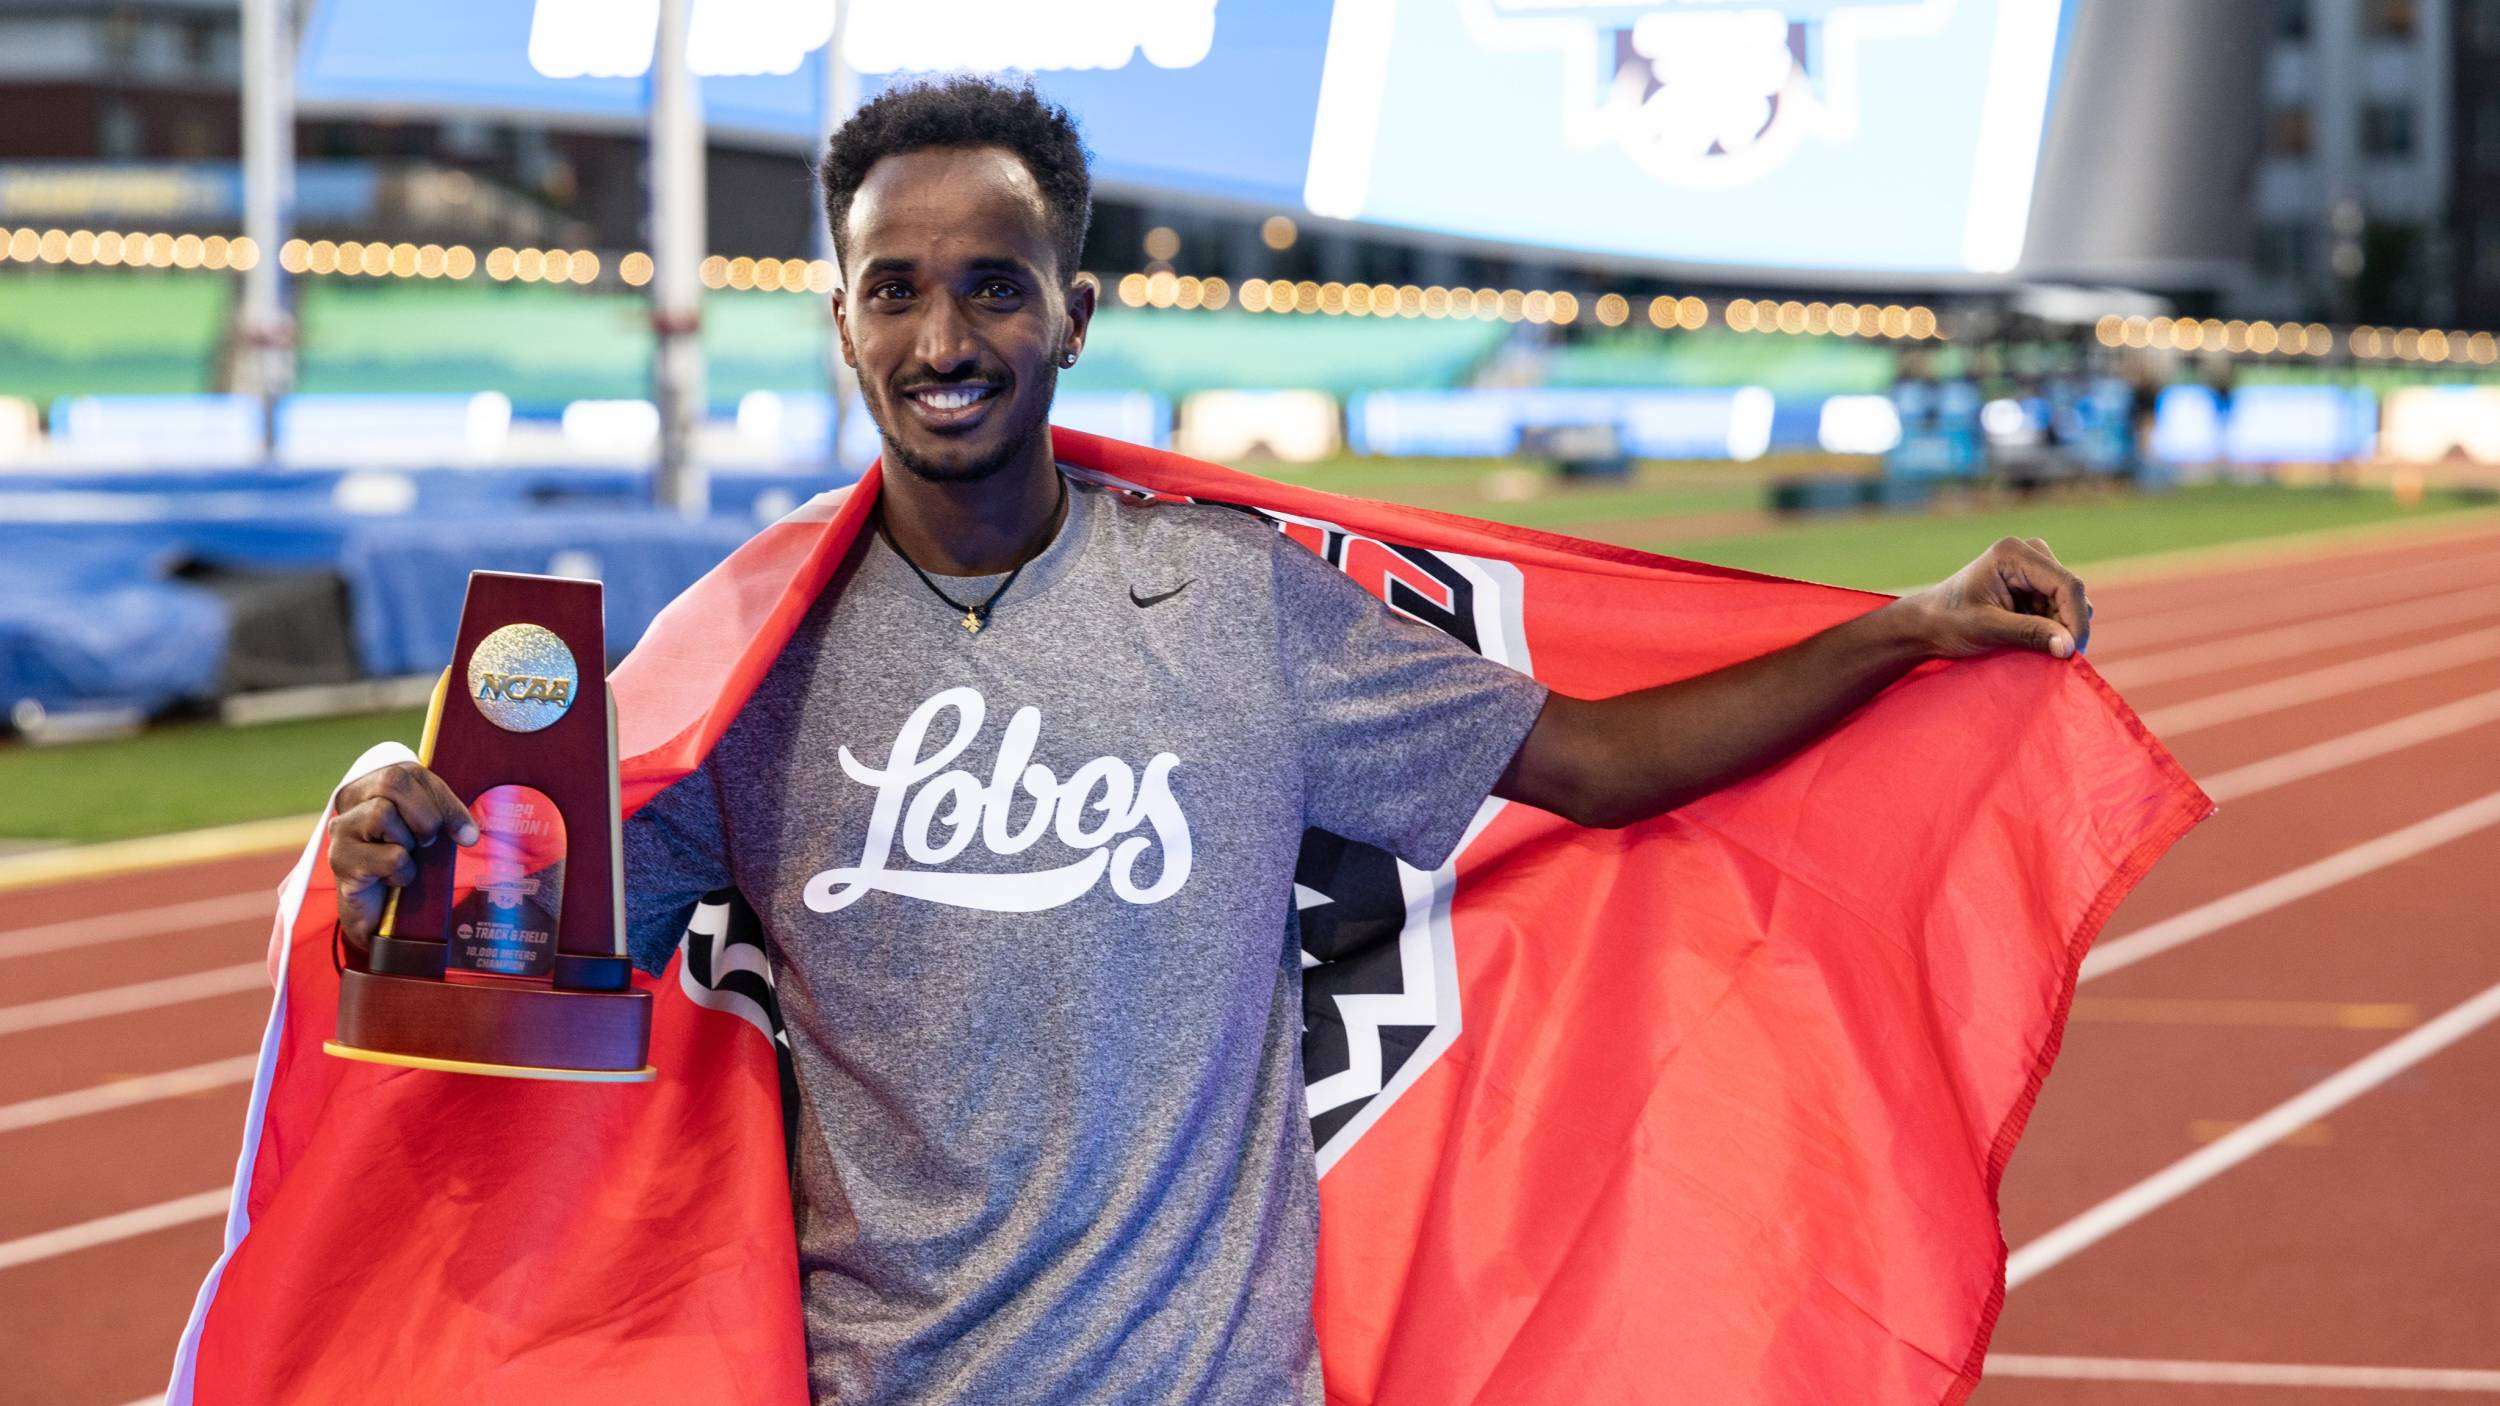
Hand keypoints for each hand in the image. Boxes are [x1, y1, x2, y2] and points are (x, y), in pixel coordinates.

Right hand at [327, 762, 476, 949]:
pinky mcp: (340, 859)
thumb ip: (444, 817)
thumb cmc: (404, 860)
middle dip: (425, 817)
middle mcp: (352, 800)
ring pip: (382, 814)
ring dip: (408, 845)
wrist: (377, 913)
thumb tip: (469, 835)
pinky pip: (389, 857)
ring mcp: (341, 828)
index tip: (467, 834)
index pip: (411, 773)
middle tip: (426, 845)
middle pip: (392, 782)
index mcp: (375, 784)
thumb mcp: (426, 831)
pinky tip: (389, 879)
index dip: (445, 801)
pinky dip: (401, 872)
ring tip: (401, 861)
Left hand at [1896, 536, 2091, 660]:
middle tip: (2055, 657)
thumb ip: (2029, 633)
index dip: (2075, 619)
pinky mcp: (2033, 584)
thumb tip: (2068, 646)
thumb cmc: (1948, 622)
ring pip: (2068, 601)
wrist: (1927, 623)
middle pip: (2070, 592)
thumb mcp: (1987, 628)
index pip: (2065, 584)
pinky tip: (2033, 640)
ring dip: (2060, 628)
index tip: (2072, 652)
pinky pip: (2058, 607)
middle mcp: (2028, 552)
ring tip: (2035, 648)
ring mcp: (2032, 567)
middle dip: (2068, 625)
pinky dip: (2052, 627)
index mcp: (2014, 553)